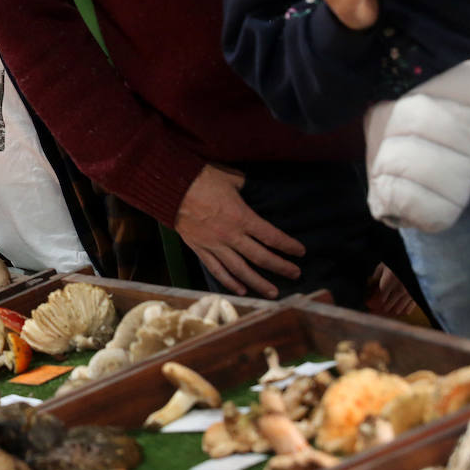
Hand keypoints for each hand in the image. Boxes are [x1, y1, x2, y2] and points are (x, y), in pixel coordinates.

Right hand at [174, 164, 305, 298]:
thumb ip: (244, 186)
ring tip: (273, 292)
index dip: (288, 246)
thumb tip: (251, 187)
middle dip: (281, 267)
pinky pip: (216, 269)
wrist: (169, 187)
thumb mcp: (230, 177)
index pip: (271, 236)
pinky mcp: (199, 248)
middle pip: (260, 257)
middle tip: (295, 274)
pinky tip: (240, 290)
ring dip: (258, 282)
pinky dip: (229, 282)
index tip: (300, 252)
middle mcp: (231, 235)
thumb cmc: (200, 178)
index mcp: (242, 217)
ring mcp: (214, 245)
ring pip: (240, 270)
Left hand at [365, 263, 416, 316]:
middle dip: (379, 309)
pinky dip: (401, 311)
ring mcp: (410, 293)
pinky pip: (409, 308)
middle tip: (373, 309)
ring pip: (398, 310)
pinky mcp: (417, 295)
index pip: (379, 299)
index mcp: (389, 282)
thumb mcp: (382, 266)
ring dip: (390, 311)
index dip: (373, 303)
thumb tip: (368, 287)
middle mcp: (400, 289)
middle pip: (388, 307)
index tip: (368, 304)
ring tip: (384, 309)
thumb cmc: (396, 260)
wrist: (415, 258)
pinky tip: (397, 309)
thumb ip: (375, 278)